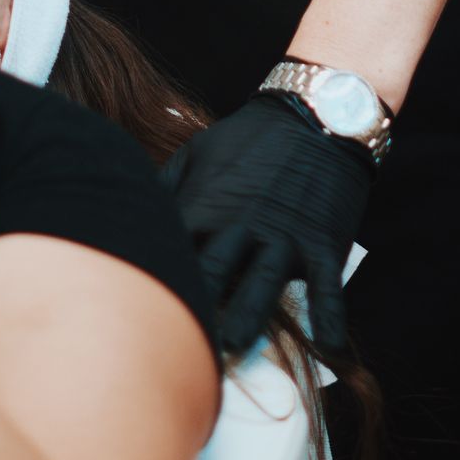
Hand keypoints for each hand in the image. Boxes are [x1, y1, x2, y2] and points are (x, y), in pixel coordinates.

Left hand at [162, 95, 371, 358]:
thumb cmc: (250, 138)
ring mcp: (286, 234)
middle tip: (184, 340)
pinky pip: (328, 285)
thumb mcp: (197, 151)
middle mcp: (244, 223)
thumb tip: (130, 217)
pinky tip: (327, 346)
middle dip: (199, 303)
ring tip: (237, 344)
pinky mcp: (324, 242)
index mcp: (208, 206)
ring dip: (250, 312)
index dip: (161, 280)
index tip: (145, 311)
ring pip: (265, 280)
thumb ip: (166, 188)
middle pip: (216, 269)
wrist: (317, 113)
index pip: (177, 249)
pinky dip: (329, 316)